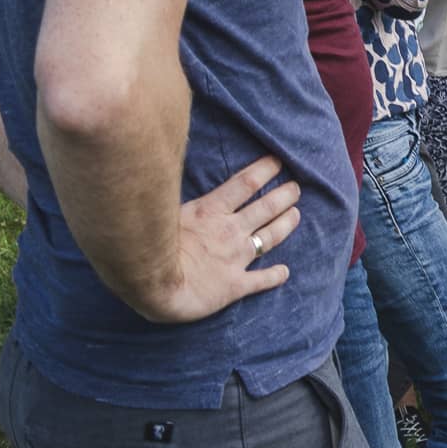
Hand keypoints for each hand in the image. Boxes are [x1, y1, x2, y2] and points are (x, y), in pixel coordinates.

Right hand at [154, 156, 301, 323]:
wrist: (153, 286)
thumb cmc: (148, 246)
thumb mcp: (162, 211)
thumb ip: (174, 196)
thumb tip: (164, 173)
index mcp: (212, 211)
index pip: (246, 183)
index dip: (265, 170)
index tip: (278, 161)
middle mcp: (230, 231)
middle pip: (266, 207)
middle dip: (284, 195)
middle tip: (296, 188)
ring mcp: (236, 258)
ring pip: (270, 237)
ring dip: (286, 224)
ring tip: (297, 215)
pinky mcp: (235, 285)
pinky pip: (262, 279)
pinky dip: (276, 275)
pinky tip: (285, 272)